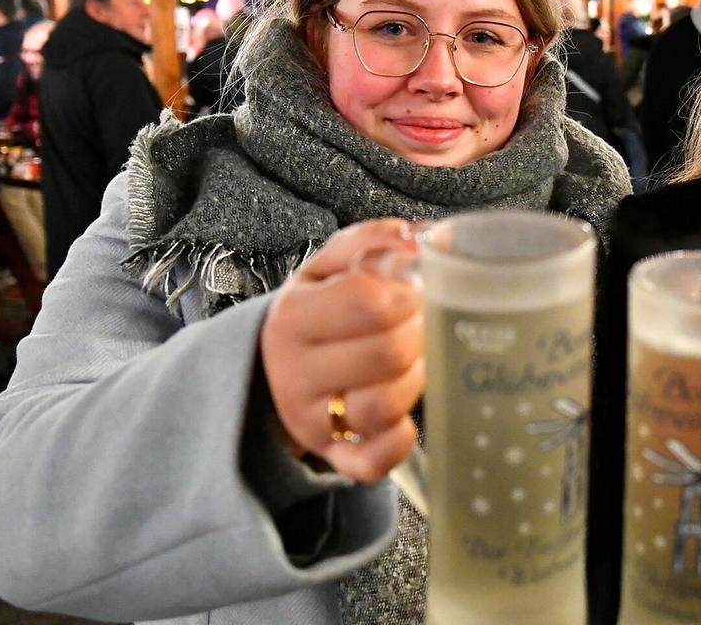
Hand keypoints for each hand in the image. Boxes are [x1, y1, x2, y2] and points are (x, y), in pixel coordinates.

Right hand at [259, 219, 424, 482]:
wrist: (274, 368)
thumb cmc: (319, 310)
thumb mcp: (331, 266)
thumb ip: (376, 242)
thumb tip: (427, 236)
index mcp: (295, 314)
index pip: (367, 301)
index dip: (408, 293)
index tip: (417, 290)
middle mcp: (295, 370)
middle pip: (386, 353)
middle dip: (419, 335)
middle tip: (422, 325)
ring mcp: (311, 420)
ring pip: (383, 407)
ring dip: (415, 381)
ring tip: (416, 362)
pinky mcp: (331, 456)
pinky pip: (372, 463)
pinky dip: (400, 442)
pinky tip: (407, 420)